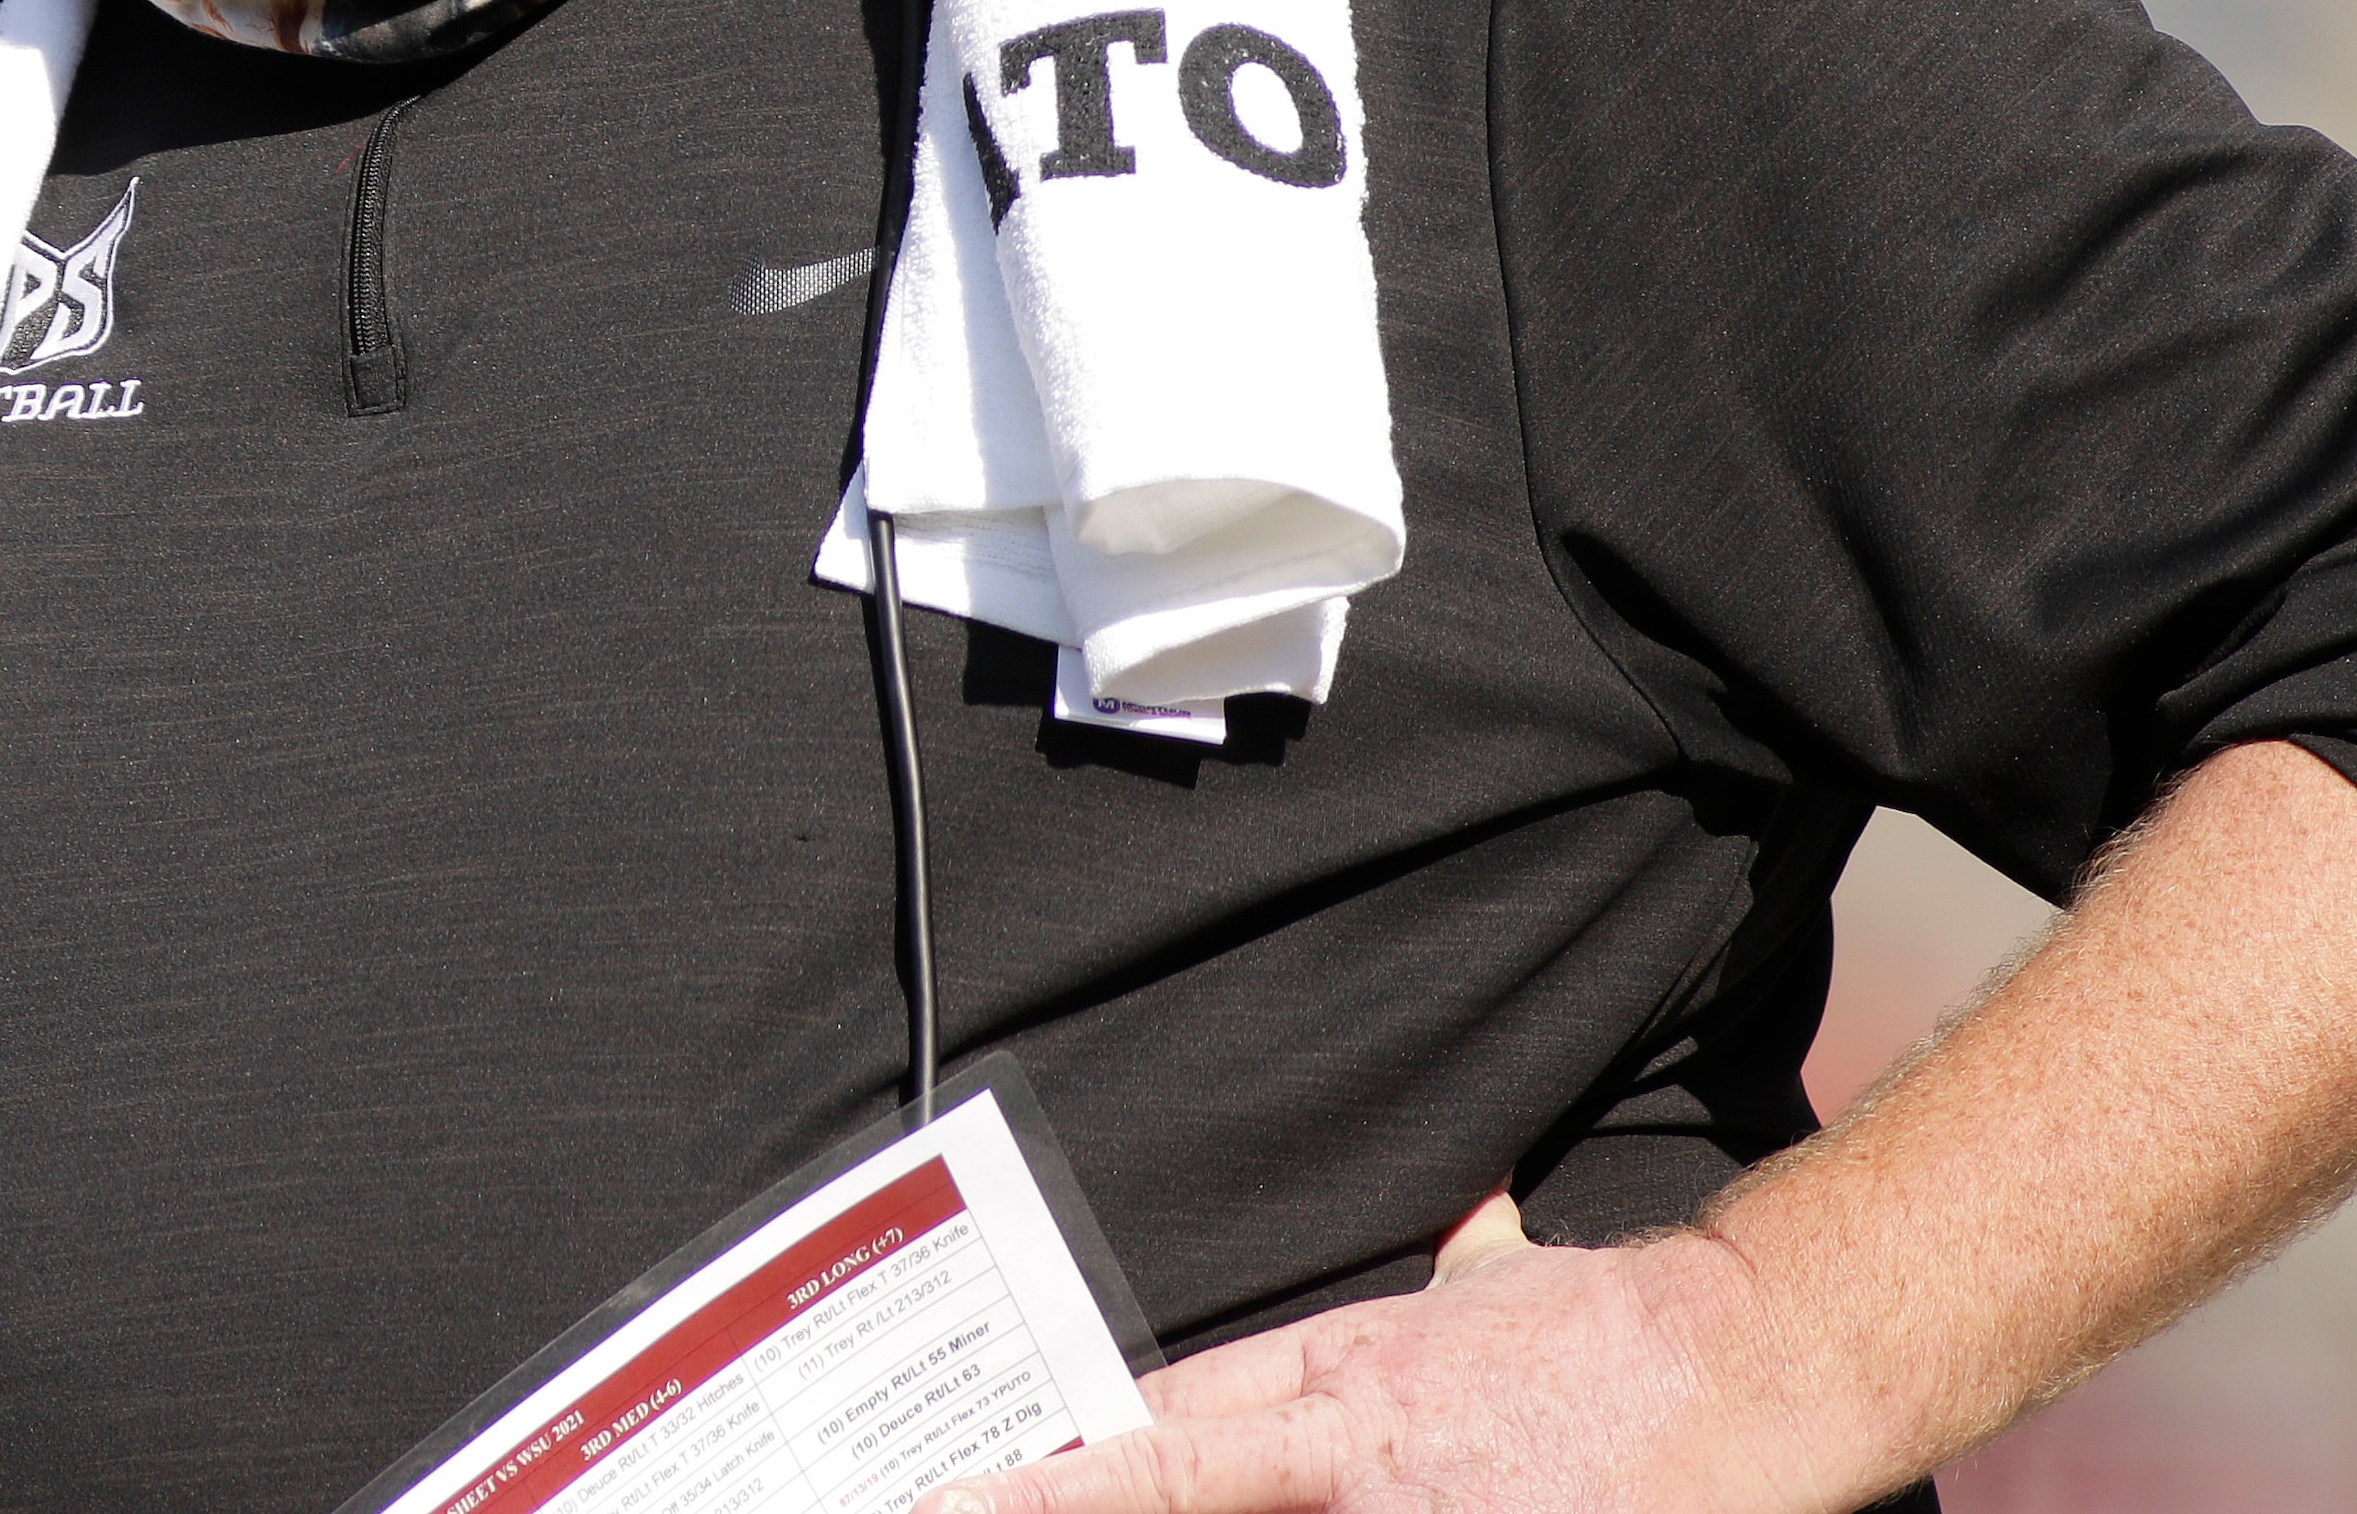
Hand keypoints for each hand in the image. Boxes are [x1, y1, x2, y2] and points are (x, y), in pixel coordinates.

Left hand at [919, 1210, 1837, 1513]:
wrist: (1736, 1363)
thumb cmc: (1618, 1329)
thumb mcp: (1503, 1282)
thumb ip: (1461, 1264)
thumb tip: (1470, 1221)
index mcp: (1338, 1377)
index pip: (1166, 1421)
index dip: (1066, 1461)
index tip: (969, 1485)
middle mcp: (1349, 1451)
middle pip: (1175, 1484)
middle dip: (1066, 1502)